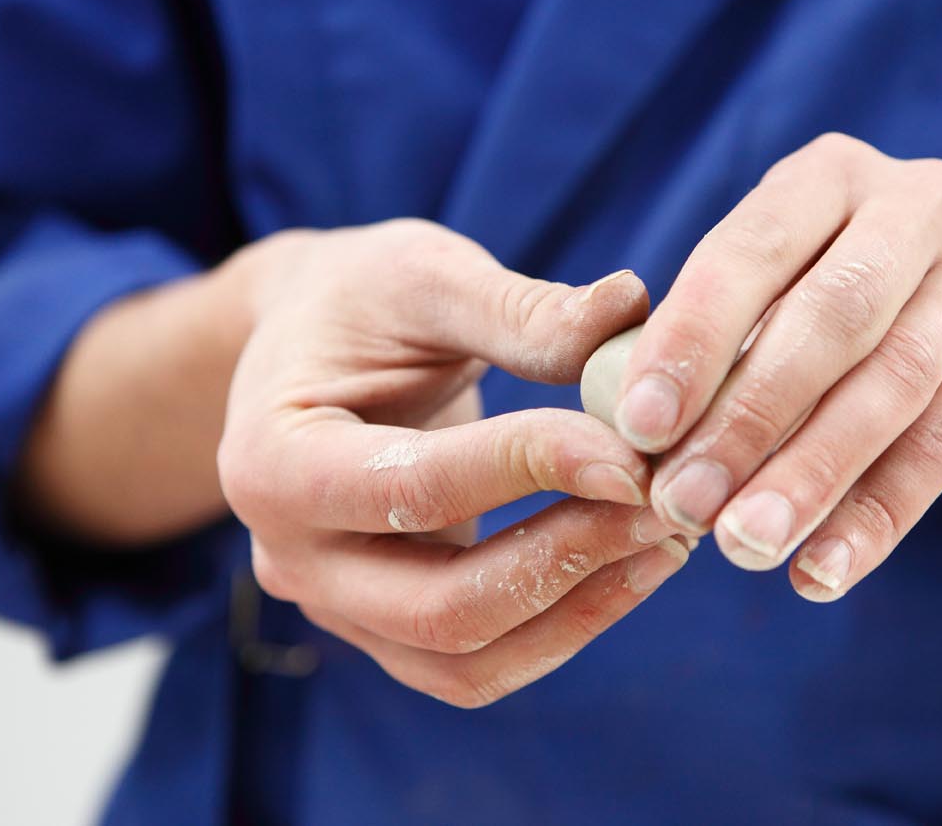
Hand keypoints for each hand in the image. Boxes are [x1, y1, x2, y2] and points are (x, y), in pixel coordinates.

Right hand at [219, 219, 688, 705]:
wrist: (312, 347)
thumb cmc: (362, 300)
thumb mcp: (427, 277)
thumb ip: (520, 309)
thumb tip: (631, 309)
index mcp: (272, 461)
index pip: (415, 489)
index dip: (534, 470)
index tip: (632, 450)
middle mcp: (291, 556)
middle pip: (440, 608)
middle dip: (568, 558)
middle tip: (665, 504)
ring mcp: (339, 606)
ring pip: (467, 660)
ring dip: (581, 609)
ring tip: (668, 538)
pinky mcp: (390, 627)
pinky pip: (480, 664)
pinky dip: (564, 626)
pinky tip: (632, 564)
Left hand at [614, 135, 941, 600]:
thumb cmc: (825, 309)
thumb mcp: (769, 295)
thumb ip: (709, 344)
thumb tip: (632, 431)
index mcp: (828, 174)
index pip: (749, 249)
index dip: (692, 338)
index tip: (639, 427)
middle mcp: (921, 202)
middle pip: (832, 318)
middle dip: (750, 418)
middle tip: (686, 504)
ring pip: (895, 387)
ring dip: (812, 478)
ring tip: (745, 546)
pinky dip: (877, 518)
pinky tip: (819, 572)